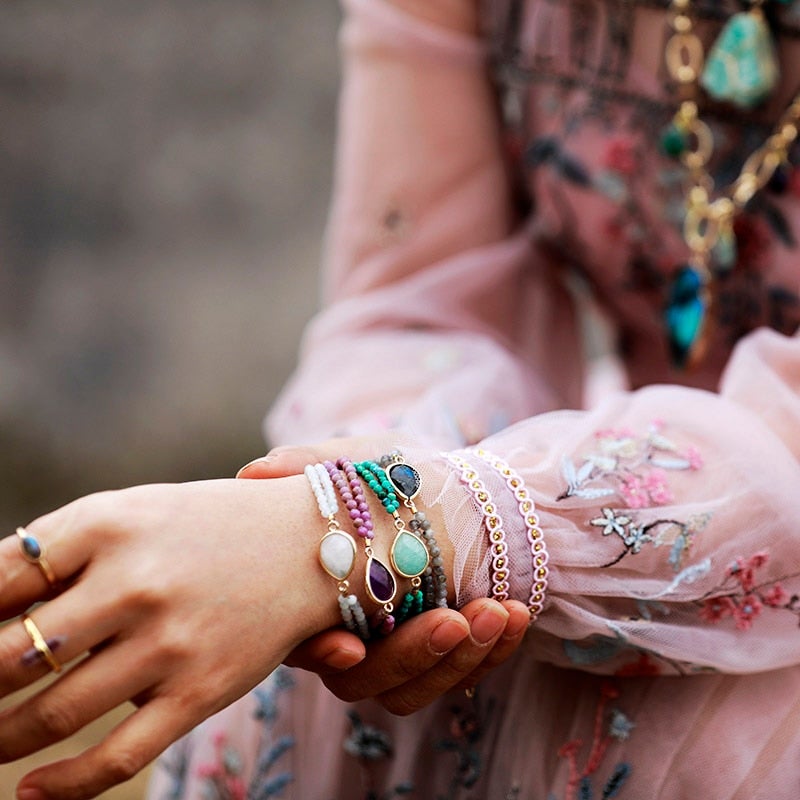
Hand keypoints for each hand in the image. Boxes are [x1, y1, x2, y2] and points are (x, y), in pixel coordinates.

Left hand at [0, 477, 333, 799]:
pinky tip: (30, 791)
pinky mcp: (200, 690)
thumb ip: (63, 551)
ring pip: (54, 713)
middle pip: (12, 655)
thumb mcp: (135, 511)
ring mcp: (169, 641)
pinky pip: (117, 756)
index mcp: (109, 523)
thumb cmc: (210, 523)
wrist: (312, 541)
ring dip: (3, 737)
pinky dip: (62, 786)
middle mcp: (135, 582)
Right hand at [238, 445, 529, 713]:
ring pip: (411, 689)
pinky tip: (517, 613)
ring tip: (499, 611)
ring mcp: (396, 651)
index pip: (302, 643)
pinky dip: (492, 652)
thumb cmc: (397, 479)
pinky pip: (462, 676)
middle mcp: (351, 635)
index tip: (349, 646)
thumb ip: (310, 466)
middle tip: (454, 620)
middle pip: (362, 678)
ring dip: (459, 658)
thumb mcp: (359, 464)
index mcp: (318, 598)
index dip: (318, 652)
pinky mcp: (442, 657)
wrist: (459, 493)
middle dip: (410, 654)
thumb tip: (254, 472)